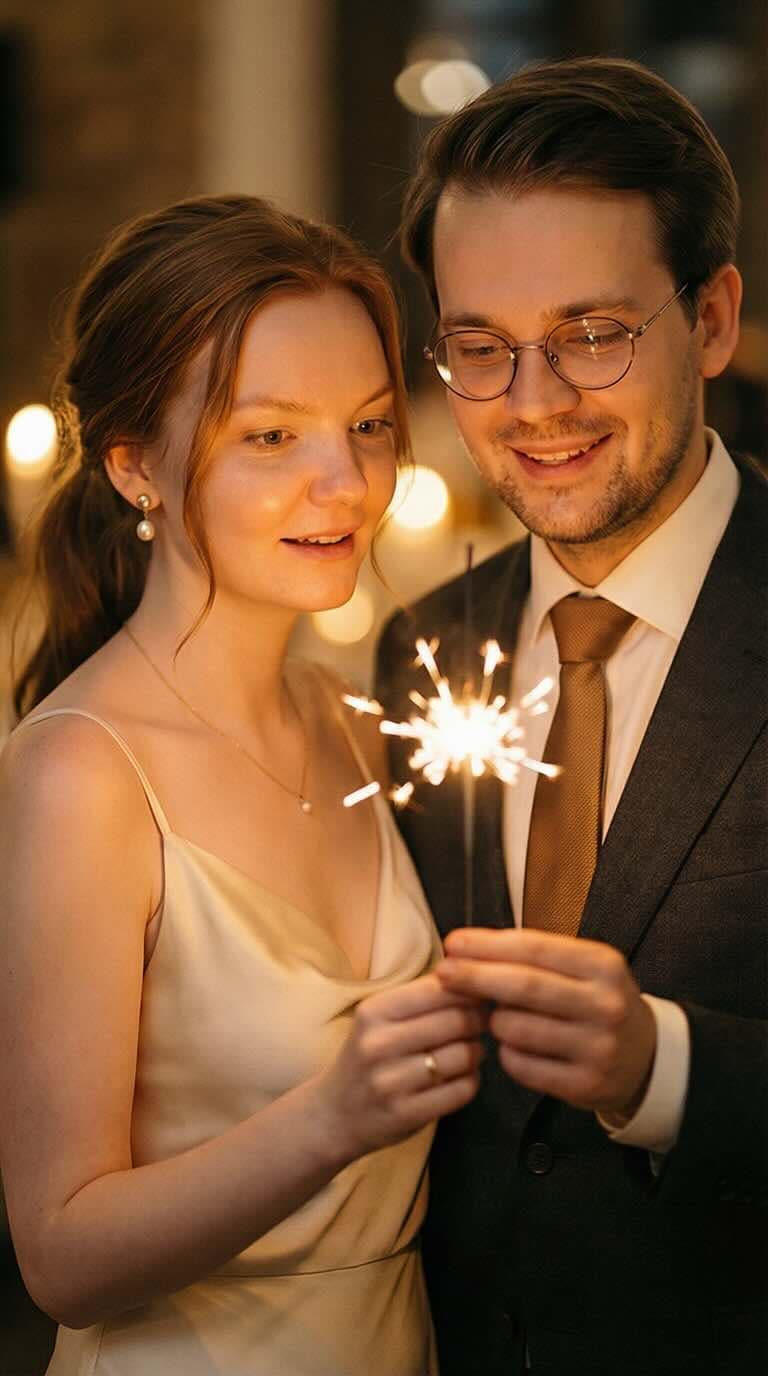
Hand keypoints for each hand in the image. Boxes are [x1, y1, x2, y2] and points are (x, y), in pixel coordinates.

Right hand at [316, 973, 486, 1161]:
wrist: (335, 1113)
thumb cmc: (368, 1055)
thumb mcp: (380, 1018)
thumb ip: (421, 995)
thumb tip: (471, 972)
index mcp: (374, 1012)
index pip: (439, 989)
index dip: (469, 990)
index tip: (477, 996)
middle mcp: (379, 1044)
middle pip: (457, 1021)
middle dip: (478, 1021)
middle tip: (481, 1024)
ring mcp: (391, 1082)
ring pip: (464, 1056)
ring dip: (476, 1052)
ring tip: (470, 1050)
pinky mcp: (406, 1114)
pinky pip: (461, 1090)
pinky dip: (470, 1080)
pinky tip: (461, 1076)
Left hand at [436, 928, 655, 1119]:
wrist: (646, 1058)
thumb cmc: (597, 1002)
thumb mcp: (583, 968)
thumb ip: (534, 956)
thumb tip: (466, 948)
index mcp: (603, 965)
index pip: (533, 948)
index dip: (487, 945)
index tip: (453, 943)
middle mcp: (605, 1005)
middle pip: (523, 986)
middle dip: (475, 977)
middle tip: (442, 972)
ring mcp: (597, 1048)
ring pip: (516, 1029)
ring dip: (493, 1020)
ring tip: (496, 1016)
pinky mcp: (585, 1085)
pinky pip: (521, 1066)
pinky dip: (507, 1053)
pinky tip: (514, 1045)